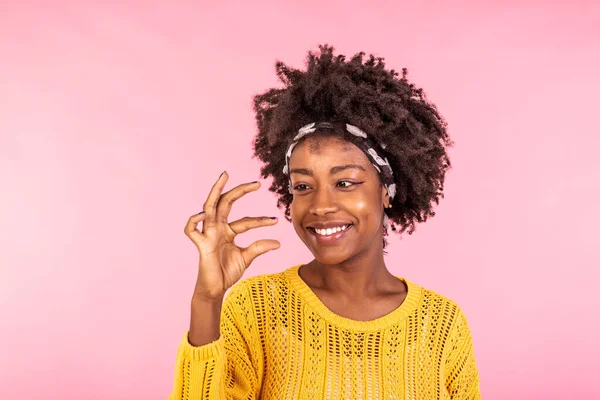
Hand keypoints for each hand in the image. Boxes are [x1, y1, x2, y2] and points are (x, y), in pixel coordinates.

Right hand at [184, 172, 279, 299]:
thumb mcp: (246, 258)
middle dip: (239, 191)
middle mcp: (217, 228)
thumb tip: (278, 242)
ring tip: (224, 177)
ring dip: (215, 191)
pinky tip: (203, 214)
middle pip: (225, 203)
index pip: (246, 220)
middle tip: (256, 183)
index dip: (261, 220)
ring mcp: (208, 234)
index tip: (275, 220)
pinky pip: (192, 230)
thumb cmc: (227, 272)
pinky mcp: (200, 244)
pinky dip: (194, 220)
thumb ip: (259, 248)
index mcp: (228, 231)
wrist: (215, 289)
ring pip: (208, 207)